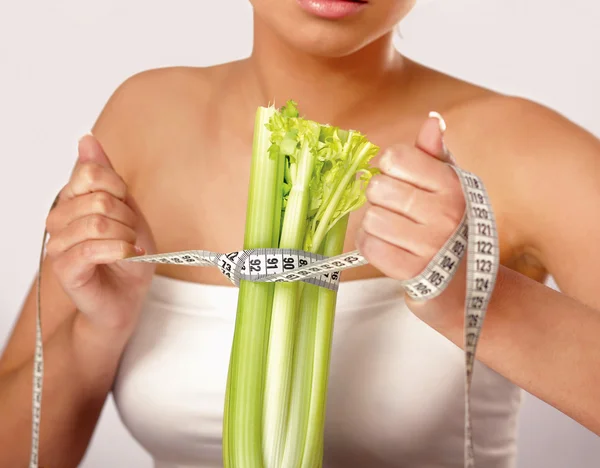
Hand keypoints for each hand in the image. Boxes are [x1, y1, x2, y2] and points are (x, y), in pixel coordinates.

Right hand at [45, 134, 155, 332]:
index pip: (91, 173)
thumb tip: (86, 139)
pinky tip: (129, 255)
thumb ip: (106, 176)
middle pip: (98, 199)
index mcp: (72, 200)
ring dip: (125, 235)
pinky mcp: (64, 269)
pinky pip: (91, 249)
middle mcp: (59, 219)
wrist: (128, 296)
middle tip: (131, 234)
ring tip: (130, 247)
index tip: (127, 208)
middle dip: (127, 217)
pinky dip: (120, 250)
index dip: (119, 189)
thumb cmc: (127, 254)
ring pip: (97, 223)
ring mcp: (58, 245)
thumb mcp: (126, 209)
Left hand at [356, 114, 466, 321]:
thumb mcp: (450, 186)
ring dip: (373, 224)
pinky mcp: (411, 270)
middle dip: (378, 197)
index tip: (398, 179)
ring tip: (392, 230)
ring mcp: (428, 245)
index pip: (395, 157)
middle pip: (377, 187)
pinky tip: (386, 246)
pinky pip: (368, 246)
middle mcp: (443, 213)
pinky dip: (370, 245)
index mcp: (452, 185)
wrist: (463, 281)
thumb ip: (435, 154)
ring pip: (370, 218)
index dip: (388, 167)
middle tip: (393, 208)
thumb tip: (432, 119)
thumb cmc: (451, 226)